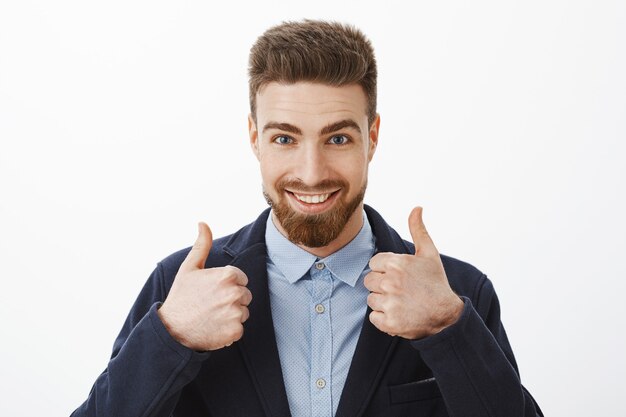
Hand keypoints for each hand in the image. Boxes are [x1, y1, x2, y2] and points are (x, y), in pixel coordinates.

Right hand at [158, 222, 251, 350]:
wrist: (171, 330)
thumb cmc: (181, 296)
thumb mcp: (189, 267)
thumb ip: (202, 245)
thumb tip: (203, 223)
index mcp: (227, 275)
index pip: (241, 279)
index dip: (226, 285)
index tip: (211, 291)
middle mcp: (234, 293)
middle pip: (245, 295)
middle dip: (231, 299)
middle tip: (211, 304)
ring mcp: (236, 313)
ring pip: (243, 312)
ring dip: (231, 315)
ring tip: (211, 316)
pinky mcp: (236, 331)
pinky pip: (240, 329)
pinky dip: (229, 330)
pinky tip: (213, 328)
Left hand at [364, 207, 462, 339]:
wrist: (447, 315)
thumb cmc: (435, 282)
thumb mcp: (428, 253)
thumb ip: (418, 230)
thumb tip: (417, 208)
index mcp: (397, 263)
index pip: (374, 264)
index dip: (385, 270)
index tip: (400, 276)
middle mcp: (391, 282)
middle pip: (369, 281)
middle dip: (382, 286)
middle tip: (401, 291)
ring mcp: (390, 303)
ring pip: (371, 300)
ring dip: (383, 303)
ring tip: (402, 303)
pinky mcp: (389, 322)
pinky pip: (373, 318)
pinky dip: (384, 319)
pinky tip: (399, 315)